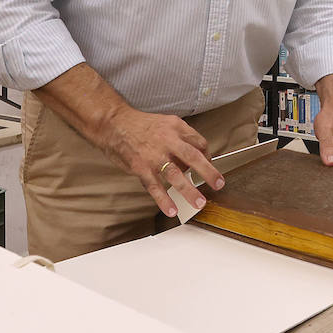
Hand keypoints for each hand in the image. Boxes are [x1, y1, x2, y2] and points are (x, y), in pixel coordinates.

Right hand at [93, 105, 224, 216]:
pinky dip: (164, 200)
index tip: (209, 166)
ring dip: (189, 190)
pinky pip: (154, 186)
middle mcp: (167, 140)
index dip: (207, 156)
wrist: (113, 124)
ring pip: (175, 175)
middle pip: (193, 157)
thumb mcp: (166, 122)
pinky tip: (172, 210)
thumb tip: (196, 155)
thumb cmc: (141, 125)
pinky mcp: (140, 167)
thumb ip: (182, 136)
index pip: (199, 143)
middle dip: (208, 172)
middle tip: (218, 184)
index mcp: (176, 127)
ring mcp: (153, 155)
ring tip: (199, 202)